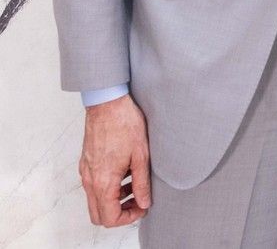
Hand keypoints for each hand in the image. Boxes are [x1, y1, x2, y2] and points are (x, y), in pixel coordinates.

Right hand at [80, 94, 151, 226]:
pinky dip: (108, 188)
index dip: (128, 218)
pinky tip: (125, 173)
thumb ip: (142, 183)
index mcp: (103, 181)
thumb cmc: (125, 124)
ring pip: (95, 201)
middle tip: (138, 201)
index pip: (109, 218)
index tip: (143, 207)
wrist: (107, 103)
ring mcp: (86, 172)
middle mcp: (90, 180)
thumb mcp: (141, 155)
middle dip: (119, 213)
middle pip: (98, 214)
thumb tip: (145, 202)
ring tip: (134, 185)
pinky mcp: (86, 163)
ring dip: (114, 200)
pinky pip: (94, 186)